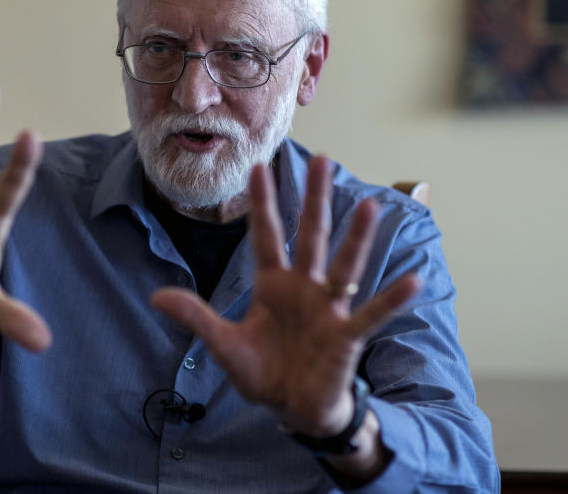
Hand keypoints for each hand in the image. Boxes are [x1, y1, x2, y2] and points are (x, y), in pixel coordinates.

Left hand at [151, 156, 419, 436]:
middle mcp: (304, 288)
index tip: (258, 166)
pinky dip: (391, 299)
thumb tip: (155, 297)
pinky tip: (413, 281)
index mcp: (273, 284)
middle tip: (323, 159)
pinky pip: (371, 314)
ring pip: (344, 266)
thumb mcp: (225, 345)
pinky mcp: (347, 336)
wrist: (294, 409)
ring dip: (356, 238)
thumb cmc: (263, 372)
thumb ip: (196, 318)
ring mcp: (328, 309)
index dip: (263, 203)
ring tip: (368, 206)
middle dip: (315, 199)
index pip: (266, 235)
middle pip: (311, 236)